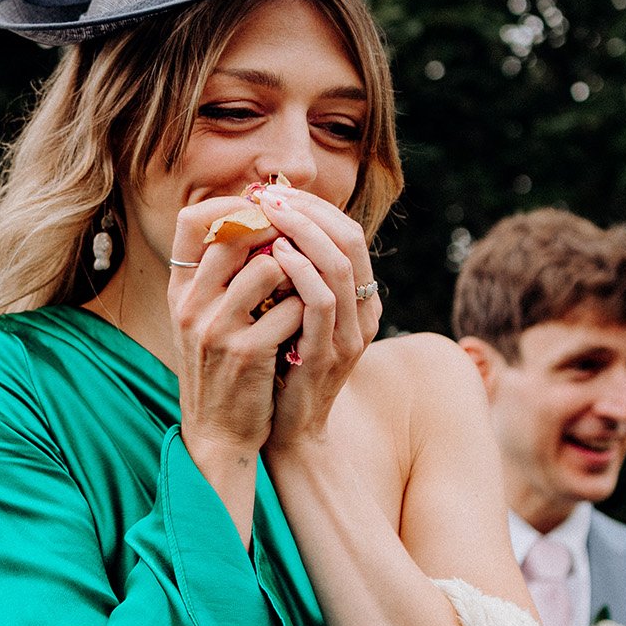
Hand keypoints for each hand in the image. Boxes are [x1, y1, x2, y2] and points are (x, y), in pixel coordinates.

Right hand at [166, 193, 304, 467]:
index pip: (192, 220)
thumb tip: (254, 216)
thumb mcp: (202, 319)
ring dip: (298, 270)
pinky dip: (309, 308)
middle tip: (298, 241)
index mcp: (179, 290)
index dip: (233, 205)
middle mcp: (190, 304)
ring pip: (269, 265)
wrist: (218, 433)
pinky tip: (309, 321)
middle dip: (276, 229)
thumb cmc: (218, 369)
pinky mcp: (247, 353)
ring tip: (304, 286)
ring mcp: (216, 328)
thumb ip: (218, 274)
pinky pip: (292, 307)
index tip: (265, 212)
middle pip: (234, 232)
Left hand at [249, 184, 380, 452]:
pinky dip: (300, 272)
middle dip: (308, 211)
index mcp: (359, 301)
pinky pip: (321, 302)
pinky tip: (274, 256)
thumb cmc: (281, 370)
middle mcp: (363, 314)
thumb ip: (290, 280)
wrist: (285, 433)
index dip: (313, 208)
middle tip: (270, 195)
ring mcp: (350, 336)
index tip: (274, 193)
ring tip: (269, 214)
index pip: (347, 234)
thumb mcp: (290, 317)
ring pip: (341, 266)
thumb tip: (263, 230)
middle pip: (350, 241)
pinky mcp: (328, 356)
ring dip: (303, 233)